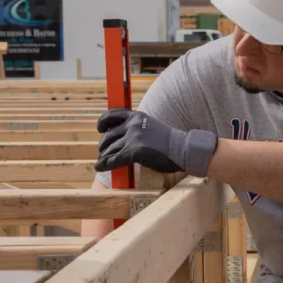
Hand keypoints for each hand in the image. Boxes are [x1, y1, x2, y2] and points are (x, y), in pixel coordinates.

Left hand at [94, 108, 217, 176]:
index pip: (112, 115)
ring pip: (109, 149)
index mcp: (136, 116)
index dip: (102, 123)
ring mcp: (132, 138)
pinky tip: (99, 168)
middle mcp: (132, 125)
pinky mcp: (134, 152)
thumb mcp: (151, 126)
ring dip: (104, 157)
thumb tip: (122, 137)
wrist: (183, 149)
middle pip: (108, 135)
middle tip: (103, 152)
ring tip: (102, 162)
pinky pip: (113, 160)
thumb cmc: (170, 142)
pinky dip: (104, 165)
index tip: (101, 129)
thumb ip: (137, 127)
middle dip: (103, 145)